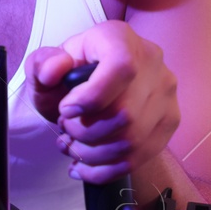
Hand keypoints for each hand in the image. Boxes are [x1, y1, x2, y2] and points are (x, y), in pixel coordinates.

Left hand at [24, 20, 178, 182]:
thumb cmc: (68, 75)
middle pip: (126, 114)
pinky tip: (83, 166)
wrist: (90, 87)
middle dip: (85, 132)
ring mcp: (166, 94)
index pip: (122, 68)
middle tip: (66, 129)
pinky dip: (105, 170)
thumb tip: (56, 68)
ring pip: (133, 141)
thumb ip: (42, 63)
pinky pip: (141, 157)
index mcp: (121, 39)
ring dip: (92, 153)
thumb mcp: (44, 65)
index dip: (92, 97)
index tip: (66, 110)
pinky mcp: (169, 122)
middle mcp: (152, 63)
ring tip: (72, 145)